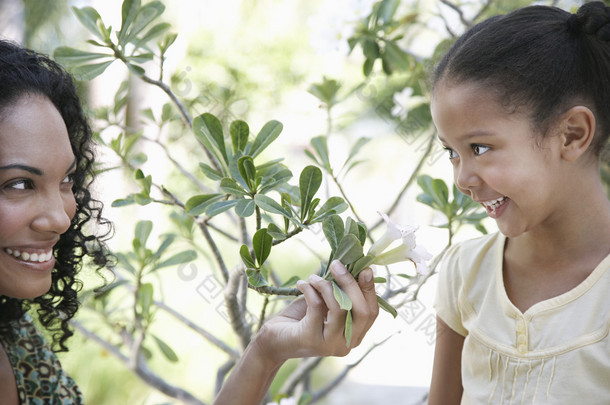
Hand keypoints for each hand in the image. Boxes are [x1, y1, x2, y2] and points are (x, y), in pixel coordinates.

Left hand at [253, 260, 378, 364]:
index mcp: (355, 335)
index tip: (365, 268)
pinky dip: (310, 289)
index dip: (370, 290)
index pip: (372, 312)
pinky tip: (302, 284)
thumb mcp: (326, 303)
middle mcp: (347, 344)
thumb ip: (340, 292)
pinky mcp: (311, 340)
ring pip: (340, 308)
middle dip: (350, 283)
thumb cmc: (302, 318)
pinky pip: (317, 306)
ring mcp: (330, 345)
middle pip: (361, 311)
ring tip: (313, 277)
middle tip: (336, 264)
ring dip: (326, 285)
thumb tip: (352, 265)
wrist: (274, 338)